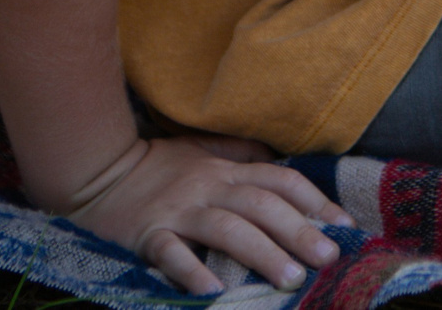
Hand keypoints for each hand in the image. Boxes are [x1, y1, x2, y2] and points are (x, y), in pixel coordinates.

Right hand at [63, 134, 351, 293]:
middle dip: (298, 231)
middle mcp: (209, 186)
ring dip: (262, 253)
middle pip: (262, 205)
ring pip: (227, 228)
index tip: (345, 227)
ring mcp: (179, 210)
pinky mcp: (148, 233)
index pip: (280, 180)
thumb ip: (240, 153)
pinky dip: (193, 271)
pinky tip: (215, 290)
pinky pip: (172, 252)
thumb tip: (279, 159)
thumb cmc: (156, 165)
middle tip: (328, 258)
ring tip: (291, 279)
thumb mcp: (202, 149)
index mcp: (226, 169)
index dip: (315, 201)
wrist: (96, 170)